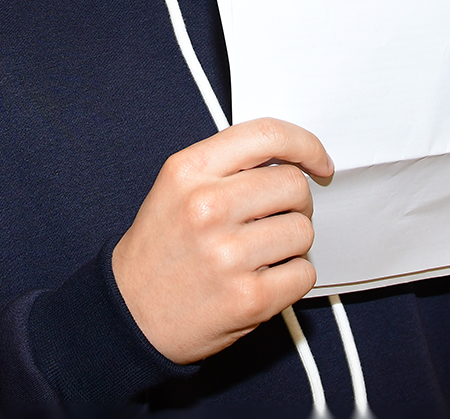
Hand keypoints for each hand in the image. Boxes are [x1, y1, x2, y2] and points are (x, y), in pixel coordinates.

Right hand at [111, 118, 332, 363]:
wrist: (131, 314)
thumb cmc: (161, 247)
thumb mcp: (178, 185)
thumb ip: (228, 163)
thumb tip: (291, 155)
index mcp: (190, 170)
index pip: (268, 134)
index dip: (305, 144)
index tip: (318, 161)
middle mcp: (208, 206)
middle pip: (294, 184)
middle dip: (295, 202)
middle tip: (275, 217)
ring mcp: (229, 254)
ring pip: (303, 230)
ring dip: (292, 242)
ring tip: (260, 252)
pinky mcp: (249, 298)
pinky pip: (304, 272)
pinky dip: (292, 276)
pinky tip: (263, 277)